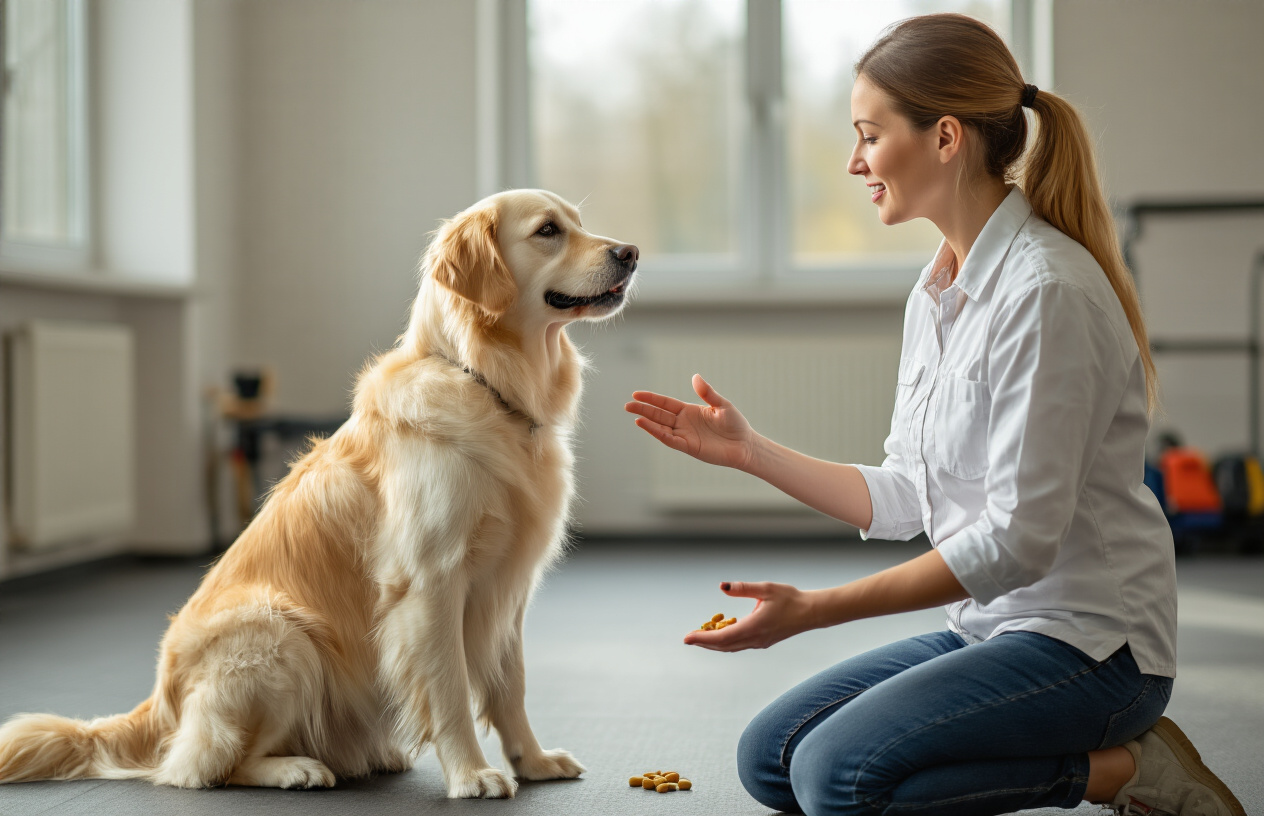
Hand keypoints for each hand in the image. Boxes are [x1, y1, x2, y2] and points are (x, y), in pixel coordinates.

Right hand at [625, 375, 755, 469]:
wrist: (745, 445)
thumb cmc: (735, 424)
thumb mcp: (722, 404)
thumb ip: (707, 392)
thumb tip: (695, 376)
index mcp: (689, 411)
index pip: (665, 403)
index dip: (651, 398)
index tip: (636, 394)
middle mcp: (684, 423)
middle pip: (659, 414)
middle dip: (643, 409)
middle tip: (627, 404)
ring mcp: (685, 435)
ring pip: (661, 427)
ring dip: (648, 422)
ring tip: (634, 415)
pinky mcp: (689, 447)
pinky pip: (670, 439)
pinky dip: (658, 433)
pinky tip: (648, 426)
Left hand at [682, 581, 820, 651]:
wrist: (811, 612)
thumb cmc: (790, 598)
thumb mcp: (765, 588)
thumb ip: (743, 588)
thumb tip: (722, 586)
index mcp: (753, 627)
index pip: (721, 637)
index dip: (702, 638)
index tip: (687, 637)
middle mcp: (755, 639)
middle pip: (723, 646)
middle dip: (704, 642)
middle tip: (688, 638)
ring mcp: (759, 642)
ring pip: (731, 647)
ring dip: (714, 644)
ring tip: (700, 637)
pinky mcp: (763, 642)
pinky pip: (739, 645)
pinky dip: (726, 642)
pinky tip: (720, 634)